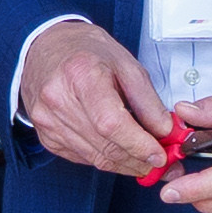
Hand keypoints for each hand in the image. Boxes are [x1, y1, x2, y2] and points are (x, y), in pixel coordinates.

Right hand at [17, 17, 175, 184]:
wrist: (48, 49)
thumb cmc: (88, 52)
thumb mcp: (127, 65)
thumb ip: (148, 102)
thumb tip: (165, 133)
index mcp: (80, 75)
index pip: (111, 124)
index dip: (138, 145)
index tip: (159, 154)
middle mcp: (58, 100)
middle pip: (104, 145)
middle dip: (137, 159)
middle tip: (159, 161)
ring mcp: (48, 121)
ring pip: (95, 158)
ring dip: (124, 164)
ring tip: (143, 158)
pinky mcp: (46, 135)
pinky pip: (82, 158)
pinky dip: (105, 159)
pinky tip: (118, 150)